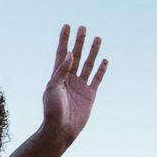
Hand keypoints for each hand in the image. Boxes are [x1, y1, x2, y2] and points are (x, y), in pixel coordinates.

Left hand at [42, 24, 106, 141]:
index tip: (67, 26)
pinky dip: (101, 70)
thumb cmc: (52, 110)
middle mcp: (69, 79)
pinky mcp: (90, 95)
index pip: (62, 54)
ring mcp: (80, 86)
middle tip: (83, 28)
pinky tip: (105, 60)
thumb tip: (70, 54)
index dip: (64, 40)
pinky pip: (97, 79)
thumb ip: (61, 71)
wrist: (61, 130)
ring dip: (93, 51)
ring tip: (97, 38)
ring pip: (88, 64)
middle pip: (76, 55)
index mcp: (57, 76)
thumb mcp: (53, 89)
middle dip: (79, 42)